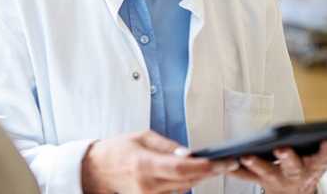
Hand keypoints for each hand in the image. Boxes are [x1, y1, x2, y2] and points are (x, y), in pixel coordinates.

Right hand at [81, 130, 238, 193]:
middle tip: (229, 162)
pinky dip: (187, 181)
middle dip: (211, 172)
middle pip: (189, 181)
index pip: (181, 169)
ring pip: (186, 187)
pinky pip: (177, 191)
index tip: (222, 161)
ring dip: (200, 176)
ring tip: (215, 165)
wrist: (97, 171)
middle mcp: (149, 185)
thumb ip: (168, 146)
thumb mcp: (142, 137)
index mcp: (145, 165)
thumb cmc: (118, 150)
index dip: (205, 167)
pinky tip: (195, 172)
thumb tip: (190, 153)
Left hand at [229, 140, 326, 193]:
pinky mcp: (260, 180)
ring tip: (246, 156)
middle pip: (293, 166)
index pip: (323, 158)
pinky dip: (236, 170)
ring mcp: (276, 178)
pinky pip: (247, 176)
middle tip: (281, 148)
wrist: (293, 193)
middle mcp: (295, 174)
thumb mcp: (317, 161)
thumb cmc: (303, 169)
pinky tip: (227, 162)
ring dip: (257, 164)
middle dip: (288, 157)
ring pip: (267, 171)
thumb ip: (322, 150)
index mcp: (313, 167)